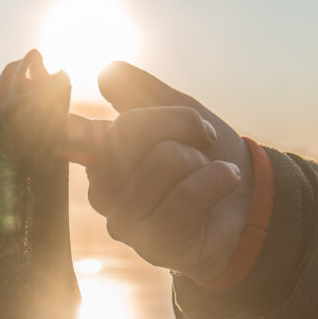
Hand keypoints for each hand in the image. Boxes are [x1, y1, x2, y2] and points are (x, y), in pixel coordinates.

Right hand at [67, 62, 253, 282]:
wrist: (251, 197)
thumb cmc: (207, 154)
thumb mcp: (178, 110)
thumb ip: (140, 91)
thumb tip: (106, 72)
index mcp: (100, 156)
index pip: (74, 131)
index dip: (66, 120)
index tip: (77, 113)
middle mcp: (103, 191)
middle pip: (128, 130)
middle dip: (179, 121)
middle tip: (202, 136)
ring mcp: (125, 222)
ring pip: (163, 161)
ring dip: (201, 159)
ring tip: (209, 170)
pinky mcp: (154, 245)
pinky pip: (186, 197)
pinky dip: (217, 180)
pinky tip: (226, 181)